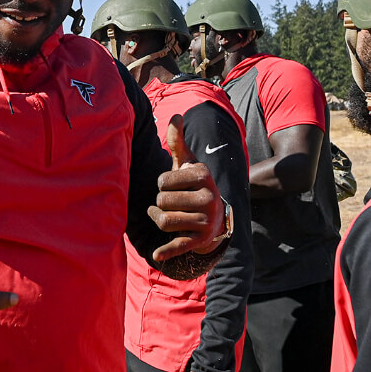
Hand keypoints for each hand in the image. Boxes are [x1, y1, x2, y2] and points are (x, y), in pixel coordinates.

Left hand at [149, 115, 223, 260]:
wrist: (214, 216)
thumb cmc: (192, 185)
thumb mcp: (187, 163)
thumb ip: (178, 142)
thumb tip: (176, 116)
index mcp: (203, 175)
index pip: (163, 181)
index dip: (161, 184)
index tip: (170, 185)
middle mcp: (209, 197)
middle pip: (162, 202)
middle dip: (159, 203)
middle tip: (169, 202)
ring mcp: (206, 220)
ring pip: (164, 221)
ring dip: (158, 219)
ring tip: (165, 215)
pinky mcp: (201, 240)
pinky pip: (178, 245)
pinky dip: (167, 251)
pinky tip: (157, 255)